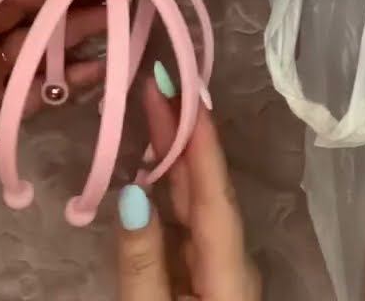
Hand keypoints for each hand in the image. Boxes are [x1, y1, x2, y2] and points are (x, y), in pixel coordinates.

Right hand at [116, 72, 261, 299]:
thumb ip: (143, 261)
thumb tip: (131, 194)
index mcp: (230, 272)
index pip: (215, 195)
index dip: (202, 140)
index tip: (187, 90)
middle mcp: (232, 263)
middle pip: (206, 191)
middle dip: (182, 135)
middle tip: (158, 83)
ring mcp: (220, 272)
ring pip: (196, 206)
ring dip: (173, 158)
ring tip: (153, 108)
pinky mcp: (205, 282)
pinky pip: (186, 226)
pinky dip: (168, 192)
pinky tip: (151, 169)